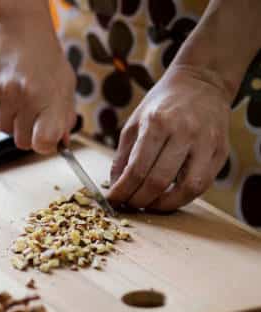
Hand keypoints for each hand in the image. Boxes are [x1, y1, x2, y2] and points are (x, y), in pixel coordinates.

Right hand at [0, 11, 76, 153]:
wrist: (19, 28)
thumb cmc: (46, 57)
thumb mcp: (65, 84)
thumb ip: (65, 116)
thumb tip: (62, 142)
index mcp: (49, 98)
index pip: (43, 143)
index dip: (44, 145)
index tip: (46, 138)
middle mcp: (26, 97)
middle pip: (21, 141)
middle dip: (27, 132)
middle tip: (32, 114)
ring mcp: (3, 93)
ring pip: (4, 128)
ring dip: (12, 119)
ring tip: (19, 97)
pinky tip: (6, 88)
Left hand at [108, 66, 230, 211]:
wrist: (201, 83)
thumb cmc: (162, 104)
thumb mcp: (135, 122)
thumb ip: (123, 156)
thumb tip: (115, 186)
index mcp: (157, 123)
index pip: (136, 169)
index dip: (123, 191)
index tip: (113, 200)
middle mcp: (184, 132)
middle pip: (159, 181)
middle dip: (140, 200)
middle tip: (130, 205)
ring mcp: (206, 142)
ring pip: (187, 188)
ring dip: (164, 205)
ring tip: (150, 205)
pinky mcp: (221, 151)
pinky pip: (203, 184)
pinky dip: (184, 196)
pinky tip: (169, 196)